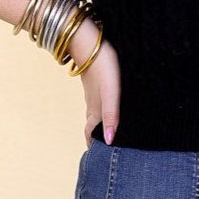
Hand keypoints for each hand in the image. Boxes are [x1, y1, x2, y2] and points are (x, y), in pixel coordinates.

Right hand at [69, 19, 120, 147]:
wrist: (87, 38)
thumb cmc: (102, 65)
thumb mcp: (110, 93)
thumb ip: (111, 115)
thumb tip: (110, 142)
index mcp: (95, 110)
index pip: (92, 134)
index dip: (94, 147)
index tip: (98, 160)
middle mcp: (92, 103)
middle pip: (93, 127)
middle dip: (97, 139)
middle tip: (104, 151)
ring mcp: (93, 92)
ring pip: (96, 114)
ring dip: (100, 126)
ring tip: (108, 134)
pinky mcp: (96, 81)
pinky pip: (99, 101)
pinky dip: (103, 111)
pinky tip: (108, 107)